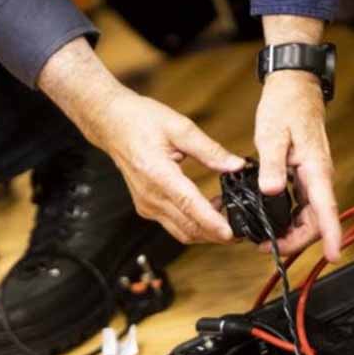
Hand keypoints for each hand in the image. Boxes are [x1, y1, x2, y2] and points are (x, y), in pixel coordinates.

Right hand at [37, 38, 242, 244]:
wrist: (111, 123)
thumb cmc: (140, 120)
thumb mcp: (180, 127)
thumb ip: (210, 149)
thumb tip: (236, 165)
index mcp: (157, 174)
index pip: (189, 205)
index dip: (211, 222)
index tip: (230, 233)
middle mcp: (150, 195)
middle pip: (187, 227)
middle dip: (216, 234)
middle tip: (242, 229)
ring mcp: (146, 204)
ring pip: (181, 231)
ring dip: (206, 231)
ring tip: (229, 218)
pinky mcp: (146, 207)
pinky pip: (173, 224)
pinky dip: (193, 224)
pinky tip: (208, 209)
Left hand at [254, 70, 341, 261]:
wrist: (295, 88)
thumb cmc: (286, 106)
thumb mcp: (272, 134)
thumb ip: (271, 164)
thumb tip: (272, 190)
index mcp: (315, 169)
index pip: (328, 209)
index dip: (331, 235)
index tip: (333, 255)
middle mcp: (319, 176)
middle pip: (316, 220)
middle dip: (297, 240)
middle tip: (269, 248)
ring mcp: (314, 177)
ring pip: (309, 214)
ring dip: (292, 231)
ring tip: (266, 239)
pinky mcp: (306, 175)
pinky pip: (303, 204)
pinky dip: (289, 216)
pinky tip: (272, 219)